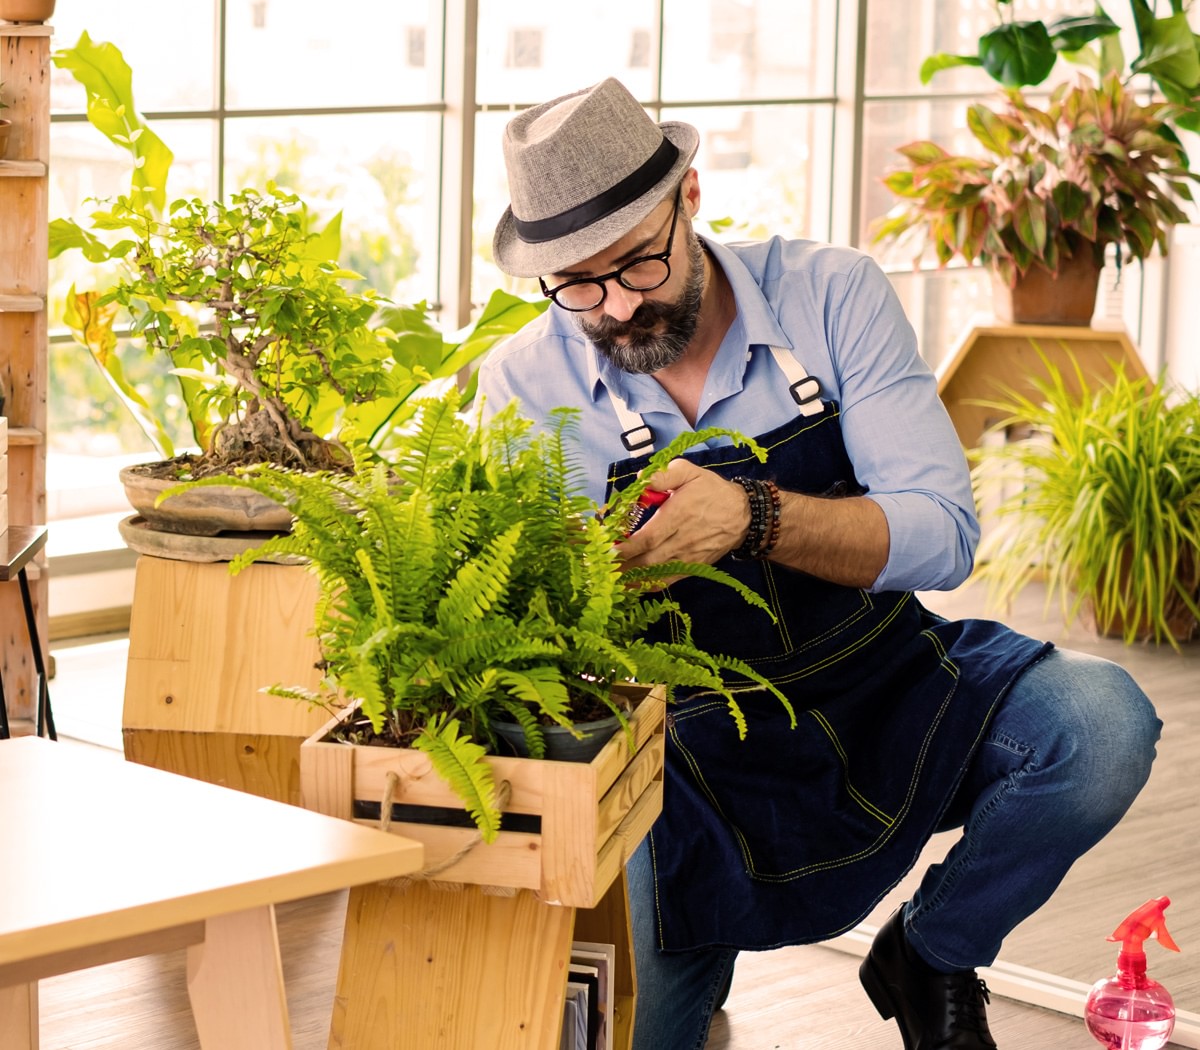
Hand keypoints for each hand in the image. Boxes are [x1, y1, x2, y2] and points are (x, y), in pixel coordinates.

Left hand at [616, 458, 748, 575]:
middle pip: (648, 559)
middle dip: (622, 565)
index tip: (606, 549)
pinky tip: (630, 585)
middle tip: (599, 565)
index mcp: (679, 515)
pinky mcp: (693, 567)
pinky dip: (647, 586)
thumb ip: (665, 473)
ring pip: (655, 573)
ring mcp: (688, 557)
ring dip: (630, 578)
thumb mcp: (690, 472)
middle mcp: (682, 539)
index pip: (648, 537)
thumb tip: (641, 478)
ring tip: (608, 578)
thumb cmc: (712, 490)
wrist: (743, 514)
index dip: (626, 547)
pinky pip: (668, 581)